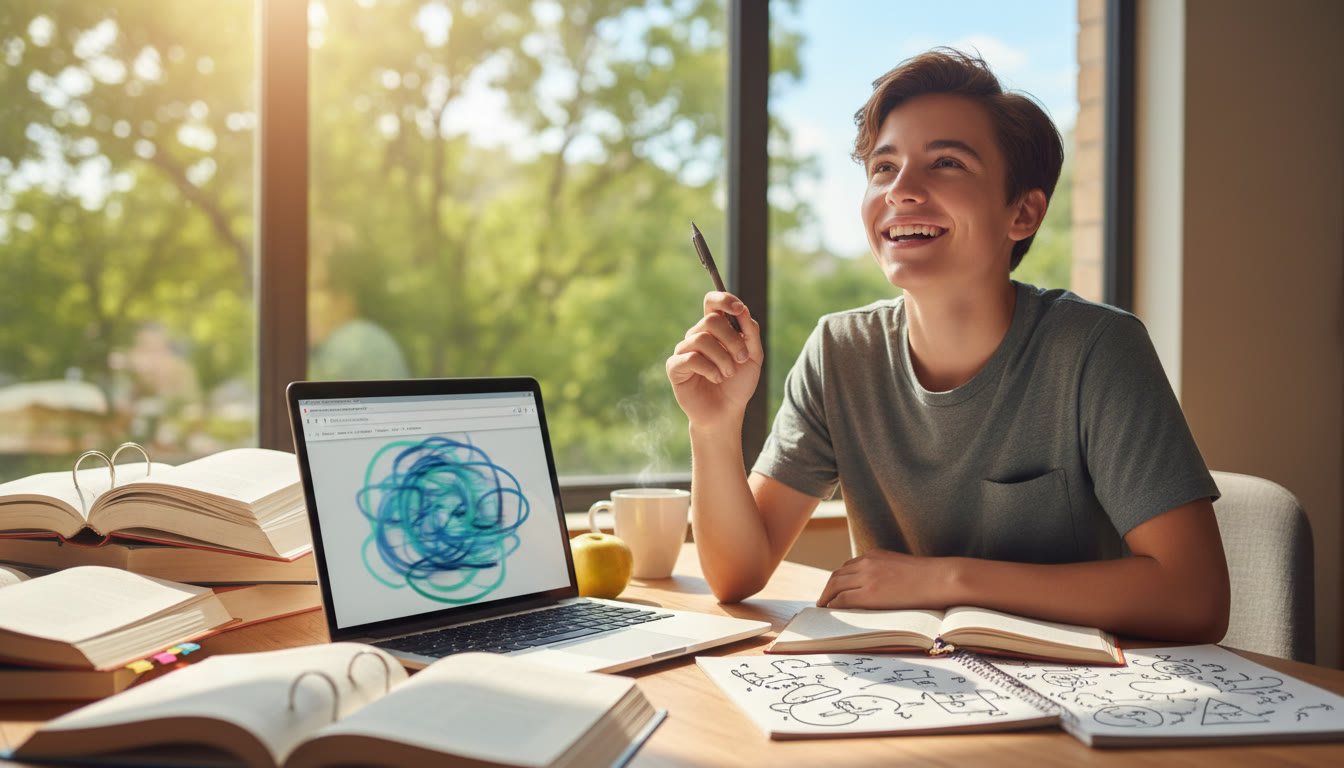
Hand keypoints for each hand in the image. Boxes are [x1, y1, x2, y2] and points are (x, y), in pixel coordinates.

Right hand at [665, 291, 761, 427]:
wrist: (727, 411)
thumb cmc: (738, 384)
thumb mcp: (753, 356)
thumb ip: (750, 332)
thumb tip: (742, 310)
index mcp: (715, 329)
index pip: (712, 302)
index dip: (724, 300)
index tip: (740, 310)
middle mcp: (697, 335)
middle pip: (711, 320)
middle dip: (732, 339)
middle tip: (742, 358)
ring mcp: (684, 350)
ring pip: (702, 339)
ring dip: (723, 358)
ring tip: (729, 373)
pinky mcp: (674, 366)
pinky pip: (691, 358)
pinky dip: (710, 369)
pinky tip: (716, 379)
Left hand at [816, 549, 953, 609]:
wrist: (942, 578)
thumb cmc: (931, 577)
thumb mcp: (902, 568)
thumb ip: (887, 572)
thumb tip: (882, 588)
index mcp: (875, 555)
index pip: (848, 567)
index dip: (838, 580)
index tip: (834, 590)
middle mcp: (867, 562)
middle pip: (836, 576)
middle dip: (827, 590)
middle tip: (823, 602)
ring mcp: (867, 577)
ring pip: (835, 587)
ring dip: (827, 598)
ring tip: (824, 609)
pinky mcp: (870, 593)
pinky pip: (842, 600)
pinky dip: (833, 606)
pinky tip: (832, 613)